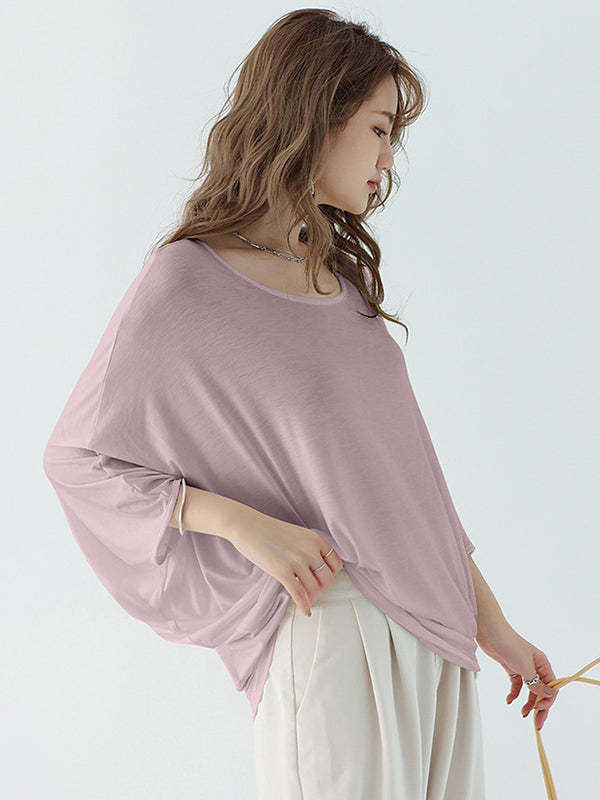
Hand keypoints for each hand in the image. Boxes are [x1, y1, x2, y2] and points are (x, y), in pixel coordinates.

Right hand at [227, 506, 343, 616]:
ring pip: (313, 588)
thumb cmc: (269, 530)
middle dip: (321, 586)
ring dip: (311, 597)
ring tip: (307, 600)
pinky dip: (303, 605)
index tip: (323, 578)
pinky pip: (298, 594)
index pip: (336, 563)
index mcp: (315, 540)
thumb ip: (309, 548)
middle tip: (314, 588)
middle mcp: (310, 550)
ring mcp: (297, 561)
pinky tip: (305, 611)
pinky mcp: (282, 571)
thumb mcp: (298, 534)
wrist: (248, 526)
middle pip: (327, 578)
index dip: (331, 574)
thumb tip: (316, 568)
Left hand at [477, 626, 557, 730]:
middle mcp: (535, 667)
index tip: (538, 711)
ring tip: (522, 714)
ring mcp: (523, 668)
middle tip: (536, 724)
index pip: (552, 688)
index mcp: (543, 664)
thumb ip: (536, 683)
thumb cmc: (509, 644)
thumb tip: (550, 695)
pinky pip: (516, 685)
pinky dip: (514, 694)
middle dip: (539, 707)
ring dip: (527, 703)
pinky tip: (509, 701)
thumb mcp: (525, 667)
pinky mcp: (511, 668)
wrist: (490, 632)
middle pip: (541, 691)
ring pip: (529, 690)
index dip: (547, 702)